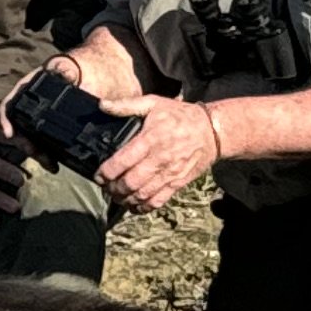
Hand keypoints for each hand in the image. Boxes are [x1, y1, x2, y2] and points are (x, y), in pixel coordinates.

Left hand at [95, 95, 225, 212]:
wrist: (212, 131)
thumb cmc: (180, 116)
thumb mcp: (154, 103)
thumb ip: (126, 105)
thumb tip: (102, 105)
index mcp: (150, 139)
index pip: (123, 161)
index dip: (106, 172)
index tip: (98, 175)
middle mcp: (159, 159)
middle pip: (130, 182)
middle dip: (113, 189)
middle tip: (105, 187)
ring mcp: (169, 173)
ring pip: (142, 195)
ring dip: (125, 200)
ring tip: (116, 196)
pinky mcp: (177, 183)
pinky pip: (158, 201)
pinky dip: (143, 208)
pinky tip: (134, 206)